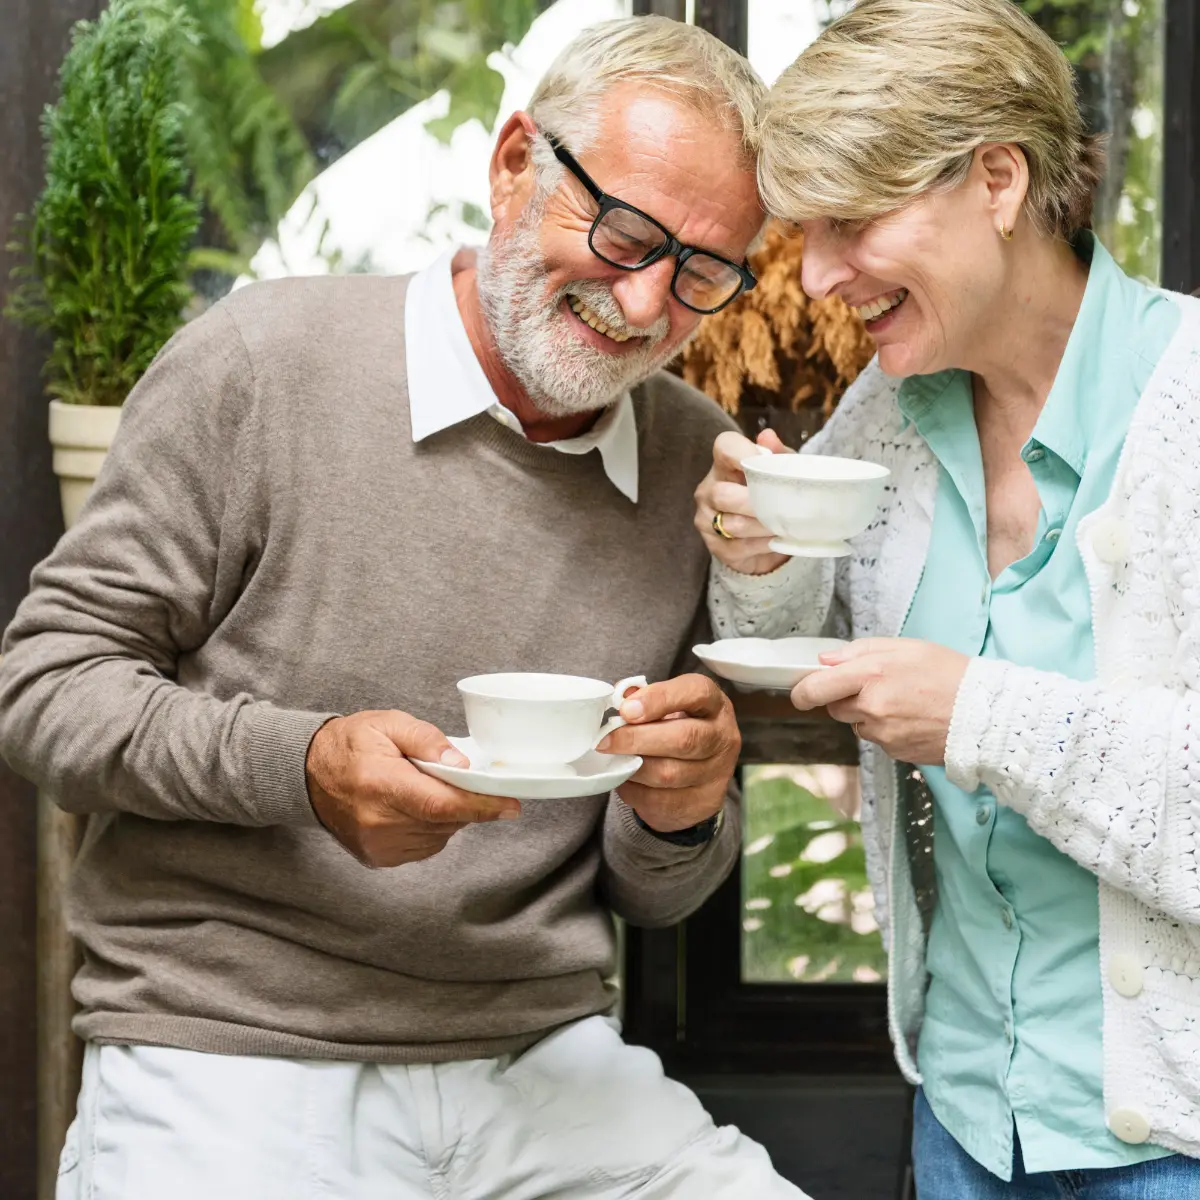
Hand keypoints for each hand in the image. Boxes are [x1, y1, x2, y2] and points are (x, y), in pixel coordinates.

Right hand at [306, 710, 519, 867]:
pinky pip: (425, 845)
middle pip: (446, 820)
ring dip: (447, 814)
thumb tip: (461, 764)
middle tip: (459, 778)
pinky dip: (431, 827)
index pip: (441, 803)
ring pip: (440, 835)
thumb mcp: (388, 723)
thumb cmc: (350, 744)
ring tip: (424, 788)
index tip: (511, 806)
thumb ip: (427, 739)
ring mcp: (377, 845)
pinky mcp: (378, 858)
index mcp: (380, 784)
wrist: (308, 774)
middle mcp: (378, 822)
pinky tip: (415, 806)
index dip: (481, 806)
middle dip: (464, 801)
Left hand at [596, 674, 739, 831]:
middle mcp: (723, 737)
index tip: (626, 709)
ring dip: (633, 767)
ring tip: (614, 759)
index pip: (696, 693)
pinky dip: (635, 790)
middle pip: (684, 738)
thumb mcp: (666, 706)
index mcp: (714, 704)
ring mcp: (717, 773)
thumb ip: (644, 698)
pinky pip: (661, 800)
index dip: (659, 698)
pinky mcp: (704, 803)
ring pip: (669, 773)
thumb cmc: (676, 728)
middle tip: (605, 740)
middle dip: (637, 738)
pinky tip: (626, 778)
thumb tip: (620, 697)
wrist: (698, 774)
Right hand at [694, 428, 791, 575]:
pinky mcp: (715, 547)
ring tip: (786, 525)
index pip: (724, 448)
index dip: (743, 452)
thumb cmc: (771, 493)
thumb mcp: (781, 471)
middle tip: (783, 506)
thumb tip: (769, 438)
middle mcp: (708, 490)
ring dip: (764, 526)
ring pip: (734, 524)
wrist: (765, 534)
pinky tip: (777, 540)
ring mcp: (707, 520)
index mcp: (723, 464)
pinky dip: (763, 545)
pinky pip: (739, 547)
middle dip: (757, 502)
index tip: (766, 460)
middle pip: (723, 494)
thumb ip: (778, 455)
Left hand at [789, 639, 970, 765]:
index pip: (816, 688)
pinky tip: (912, 718)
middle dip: (847, 698)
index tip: (800, 692)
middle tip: (877, 687)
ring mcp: (882, 733)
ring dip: (869, 714)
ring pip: (858, 724)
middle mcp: (871, 707)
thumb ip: (860, 651)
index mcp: (871, 675)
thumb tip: (826, 661)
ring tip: (904, 702)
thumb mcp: (906, 648)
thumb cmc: (949, 674)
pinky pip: (878, 739)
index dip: (803, 691)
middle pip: (835, 707)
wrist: (986, 714)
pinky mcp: (894, 752)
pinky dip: (887, 729)